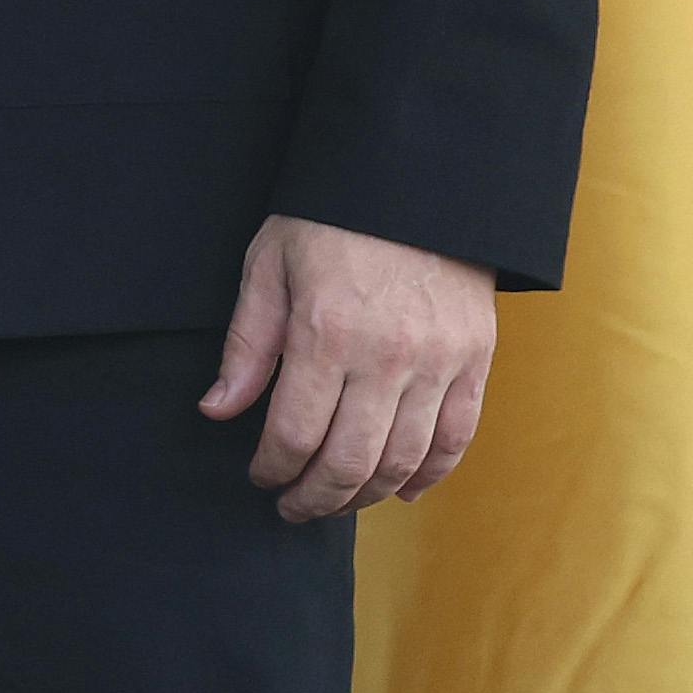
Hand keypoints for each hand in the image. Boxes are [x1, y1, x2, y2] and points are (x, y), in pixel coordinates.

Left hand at [201, 216, 493, 519]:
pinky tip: (402, 491)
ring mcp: (438, 364)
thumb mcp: (269, 266)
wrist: (417, 184)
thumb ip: (246, 345)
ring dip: (367, 496)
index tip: (260, 478)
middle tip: (293, 508)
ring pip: (404, 461)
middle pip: (350, 462)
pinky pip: (456, 439)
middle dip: (316, 498)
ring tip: (337, 502)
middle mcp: (386, 358)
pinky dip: (430, 475)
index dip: (273, 468)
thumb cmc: (329, 221)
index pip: (294, 433)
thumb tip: (217, 411)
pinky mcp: (476, 363)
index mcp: (326, 333)